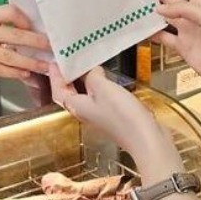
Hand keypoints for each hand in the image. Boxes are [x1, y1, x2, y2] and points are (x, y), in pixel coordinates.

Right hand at [0, 4, 50, 84]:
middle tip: (52, 48)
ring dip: (30, 63)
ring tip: (45, 67)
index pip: (8, 11)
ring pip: (8, 56)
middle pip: (14, 36)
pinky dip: (13, 73)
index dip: (24, 20)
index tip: (34, 28)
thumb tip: (26, 32)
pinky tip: (25, 74)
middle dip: (37, 43)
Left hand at [47, 65, 172, 158]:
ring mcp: (99, 115)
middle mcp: (85, 112)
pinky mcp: (113, 116)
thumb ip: (93, 76)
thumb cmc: (121, 114)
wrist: (145, 138)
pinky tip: (106, 78)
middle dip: (67, 78)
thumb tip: (91, 70)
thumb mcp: (103, 88)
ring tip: (86, 65)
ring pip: (85, 96)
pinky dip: (98, 86)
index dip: (55, 76)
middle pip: (70, 94)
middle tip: (68, 61)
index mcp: (77, 106)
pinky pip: (99, 98)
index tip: (54, 62)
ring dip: (83, 81)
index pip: (58, 91)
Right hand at [147, 0, 200, 93]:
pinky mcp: (182, 46)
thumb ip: (184, 10)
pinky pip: (163, 37)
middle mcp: (193, 13)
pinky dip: (152, 34)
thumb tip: (159, 9)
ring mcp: (187, 30)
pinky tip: (140, 31)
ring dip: (150, 11)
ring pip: (164, 16)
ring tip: (133, 7)